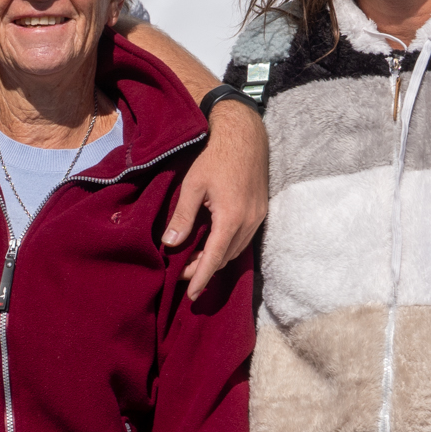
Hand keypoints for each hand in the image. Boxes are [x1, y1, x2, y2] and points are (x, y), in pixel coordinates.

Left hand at [164, 99, 267, 298]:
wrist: (245, 136)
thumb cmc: (216, 157)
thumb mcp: (193, 185)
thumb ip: (182, 216)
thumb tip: (170, 245)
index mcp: (231, 218)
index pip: (214, 258)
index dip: (201, 278)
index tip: (191, 295)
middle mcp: (249, 222)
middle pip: (225, 258)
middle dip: (204, 270)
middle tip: (181, 274)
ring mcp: (258, 217)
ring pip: (235, 250)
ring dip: (216, 259)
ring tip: (193, 262)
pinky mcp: (260, 211)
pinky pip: (243, 239)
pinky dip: (226, 247)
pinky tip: (212, 245)